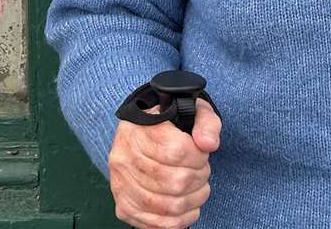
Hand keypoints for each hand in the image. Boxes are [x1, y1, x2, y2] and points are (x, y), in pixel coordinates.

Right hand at [108, 99, 221, 227]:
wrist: (143, 136)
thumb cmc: (171, 126)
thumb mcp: (192, 112)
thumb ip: (206, 123)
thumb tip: (208, 144)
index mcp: (139, 129)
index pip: (177, 151)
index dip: (199, 157)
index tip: (202, 154)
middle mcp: (124, 157)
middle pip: (174, 181)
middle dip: (199, 179)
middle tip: (202, 172)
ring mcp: (121, 184)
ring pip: (167, 206)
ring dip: (193, 201)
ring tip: (199, 189)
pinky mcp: (124, 207)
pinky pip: (156, 224)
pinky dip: (180, 220)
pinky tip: (189, 208)